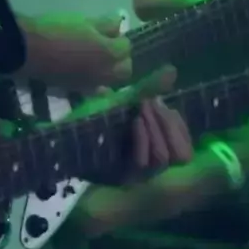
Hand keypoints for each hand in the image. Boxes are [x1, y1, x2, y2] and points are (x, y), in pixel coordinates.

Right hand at [20, 13, 130, 89]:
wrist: (28, 49)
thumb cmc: (56, 30)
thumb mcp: (83, 21)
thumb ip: (105, 24)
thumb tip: (119, 24)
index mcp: (109, 52)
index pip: (126, 47)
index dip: (119, 38)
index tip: (110, 32)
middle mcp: (105, 73)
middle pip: (125, 70)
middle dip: (121, 59)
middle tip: (110, 48)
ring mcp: (92, 84)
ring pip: (112, 83)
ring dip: (111, 73)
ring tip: (100, 61)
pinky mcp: (78, 90)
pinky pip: (96, 91)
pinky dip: (98, 84)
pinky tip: (90, 74)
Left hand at [69, 65, 192, 170]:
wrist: (63, 137)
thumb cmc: (94, 121)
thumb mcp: (123, 103)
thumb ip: (147, 90)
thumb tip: (172, 70)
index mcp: (154, 154)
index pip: (185, 150)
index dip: (179, 127)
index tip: (164, 104)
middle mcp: (150, 169)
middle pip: (181, 156)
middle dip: (168, 125)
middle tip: (151, 103)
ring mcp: (136, 176)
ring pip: (163, 158)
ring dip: (156, 130)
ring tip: (140, 111)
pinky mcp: (120, 178)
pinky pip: (142, 163)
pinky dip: (142, 139)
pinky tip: (135, 121)